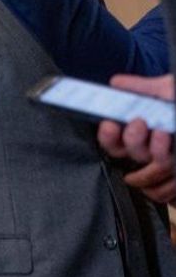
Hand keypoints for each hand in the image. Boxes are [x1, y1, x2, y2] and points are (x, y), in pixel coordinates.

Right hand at [97, 74, 175, 204]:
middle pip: (128, 156)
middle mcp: (147, 153)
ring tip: (165, 133)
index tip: (111, 124)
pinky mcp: (174, 180)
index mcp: (138, 133)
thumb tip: (116, 83)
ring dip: (155, 154)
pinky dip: (169, 181)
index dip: (108, 137)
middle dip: (132, 140)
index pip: (112, 143)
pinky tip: (174, 151)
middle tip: (140, 122)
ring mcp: (163, 168)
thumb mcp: (166, 90)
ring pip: (148, 175)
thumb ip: (142, 88)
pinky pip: (164, 193)